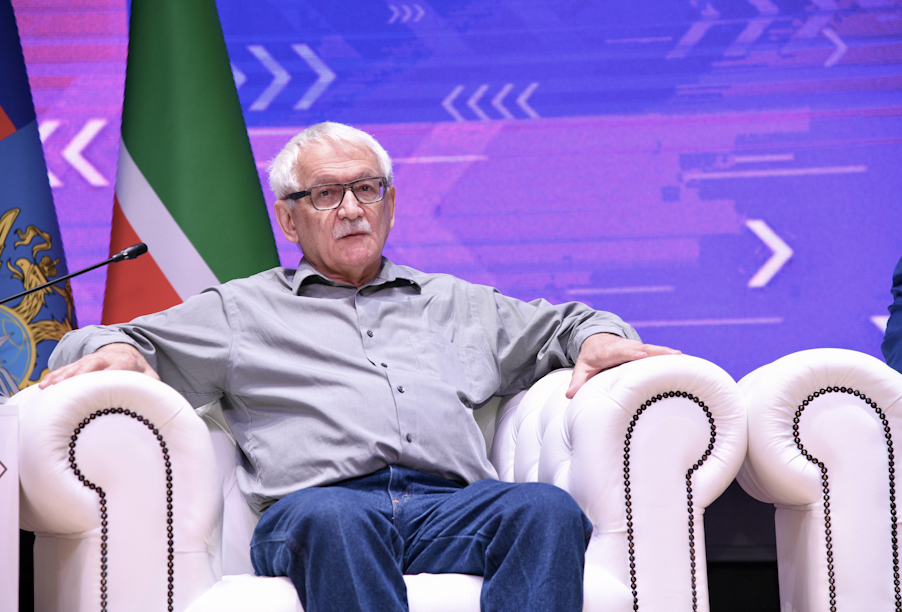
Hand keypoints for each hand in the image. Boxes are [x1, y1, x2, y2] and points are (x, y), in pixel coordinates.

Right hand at [39, 343, 159, 388]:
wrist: (126, 351)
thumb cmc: (138, 370)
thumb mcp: (149, 376)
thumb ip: (154, 387)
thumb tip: (160, 404)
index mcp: (127, 361)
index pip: (120, 366)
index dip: (111, 373)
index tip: (103, 384)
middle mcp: (107, 358)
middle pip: (93, 363)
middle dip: (80, 374)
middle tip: (68, 386)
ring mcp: (92, 359)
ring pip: (76, 366)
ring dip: (63, 376)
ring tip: (50, 387)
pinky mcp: (80, 364)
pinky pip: (66, 369)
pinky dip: (55, 376)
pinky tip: (45, 386)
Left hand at [566, 333, 679, 398]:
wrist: (597, 338)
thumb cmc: (591, 357)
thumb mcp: (582, 367)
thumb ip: (578, 381)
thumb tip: (569, 395)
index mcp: (610, 351)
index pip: (621, 351)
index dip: (631, 353)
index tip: (641, 354)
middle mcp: (626, 347)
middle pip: (643, 349)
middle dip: (657, 352)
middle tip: (673, 356)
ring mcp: (637, 347)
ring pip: (654, 350)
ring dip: (668, 354)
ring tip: (685, 359)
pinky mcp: (645, 351)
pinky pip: (658, 353)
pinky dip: (670, 357)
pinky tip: (686, 362)